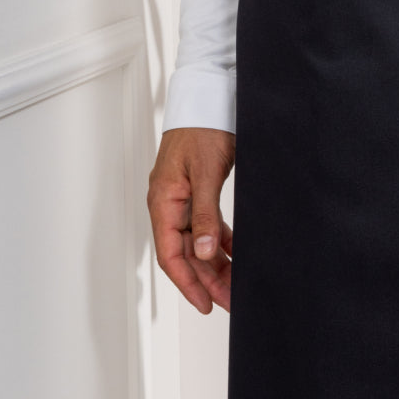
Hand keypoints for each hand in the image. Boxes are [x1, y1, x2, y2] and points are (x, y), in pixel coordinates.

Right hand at [147, 126, 235, 313]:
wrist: (208, 94)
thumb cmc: (202, 126)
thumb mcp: (206, 172)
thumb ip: (205, 215)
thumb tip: (205, 253)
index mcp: (163, 200)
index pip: (171, 254)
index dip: (188, 282)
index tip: (205, 303)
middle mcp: (168, 202)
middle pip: (185, 252)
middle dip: (206, 279)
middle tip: (228, 300)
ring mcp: (182, 197)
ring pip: (196, 241)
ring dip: (214, 263)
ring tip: (235, 284)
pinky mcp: (196, 190)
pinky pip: (205, 224)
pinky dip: (219, 240)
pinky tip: (234, 253)